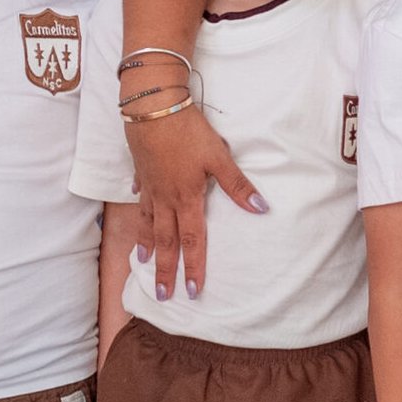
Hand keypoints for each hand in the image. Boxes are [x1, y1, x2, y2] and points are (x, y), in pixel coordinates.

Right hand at [124, 103, 266, 300]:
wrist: (153, 107)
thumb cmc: (188, 131)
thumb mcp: (219, 157)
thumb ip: (238, 186)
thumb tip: (262, 209)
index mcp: (187, 198)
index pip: (192, 241)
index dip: (192, 267)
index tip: (190, 291)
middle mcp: (165, 198)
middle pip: (165, 241)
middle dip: (165, 269)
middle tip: (161, 294)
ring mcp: (150, 186)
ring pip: (147, 222)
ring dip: (147, 244)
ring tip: (143, 261)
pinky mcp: (141, 170)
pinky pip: (140, 196)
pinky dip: (139, 206)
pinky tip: (139, 208)